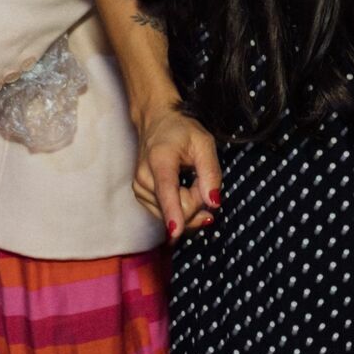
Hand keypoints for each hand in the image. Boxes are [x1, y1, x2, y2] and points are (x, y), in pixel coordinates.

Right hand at [133, 107, 222, 243]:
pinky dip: (179, 206)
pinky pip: (167, 214)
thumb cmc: (181, 130)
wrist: (155, 122)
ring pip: (174, 215)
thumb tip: (213, 203)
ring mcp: (140, 189)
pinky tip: (180, 189)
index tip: (175, 231)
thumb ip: (211, 173)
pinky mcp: (141, 197)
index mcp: (160, 160)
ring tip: (188, 181)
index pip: (167, 190)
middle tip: (200, 180)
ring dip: (188, 204)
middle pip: (179, 208)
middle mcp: (144, 177)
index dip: (173, 213)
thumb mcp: (204, 143)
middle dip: (197, 202)